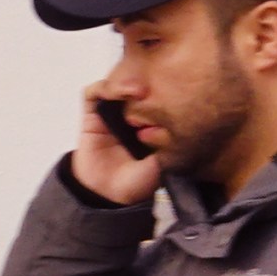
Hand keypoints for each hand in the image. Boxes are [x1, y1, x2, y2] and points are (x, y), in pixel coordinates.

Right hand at [72, 82, 162, 205]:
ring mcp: (110, 114)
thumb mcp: (165, 164)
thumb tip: (185, 123)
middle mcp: (130, 115)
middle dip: (145, 79)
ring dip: (124, 82)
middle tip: (154, 87)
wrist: (107, 195)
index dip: (163, 89)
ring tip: (136, 90)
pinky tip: (113, 93)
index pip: (156, 97)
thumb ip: (172, 145)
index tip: (173, 90)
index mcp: (149, 123)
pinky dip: (102, 88)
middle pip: (135, 86)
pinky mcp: (91, 117)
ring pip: (115, 85)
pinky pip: (92, 94)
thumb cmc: (136, 182)